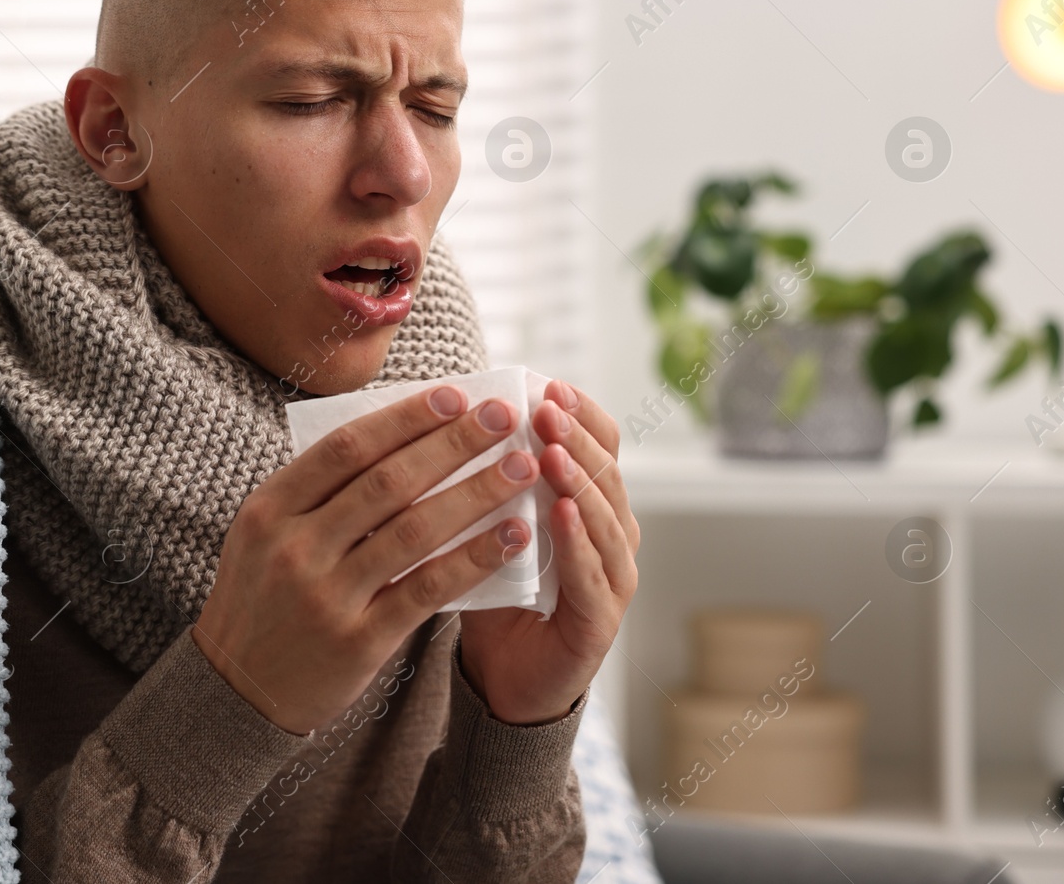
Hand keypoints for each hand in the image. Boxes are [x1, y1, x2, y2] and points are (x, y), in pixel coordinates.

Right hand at [194, 386, 542, 734]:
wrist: (237, 690)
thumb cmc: (264, 597)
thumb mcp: (264, 534)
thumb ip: (316, 491)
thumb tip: (398, 435)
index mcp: (270, 508)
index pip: (347, 447)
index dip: (407, 418)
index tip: (456, 395)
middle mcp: (295, 546)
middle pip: (388, 481)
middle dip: (454, 443)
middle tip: (503, 417)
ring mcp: (326, 595)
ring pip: (415, 530)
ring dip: (476, 493)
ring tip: (522, 469)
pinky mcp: (357, 640)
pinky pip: (427, 589)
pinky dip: (474, 558)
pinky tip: (510, 537)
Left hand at [457, 379, 639, 724]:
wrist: (503, 680)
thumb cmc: (495, 594)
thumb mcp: (488, 527)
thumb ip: (485, 482)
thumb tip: (450, 417)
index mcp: (589, 504)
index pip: (599, 445)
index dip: (580, 413)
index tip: (548, 384)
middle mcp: (612, 534)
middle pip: (606, 472)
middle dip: (576, 436)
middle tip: (546, 407)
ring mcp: (614, 576)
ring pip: (606, 517)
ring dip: (579, 480)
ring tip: (552, 451)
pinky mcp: (602, 619)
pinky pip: (593, 572)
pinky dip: (578, 540)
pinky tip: (561, 512)